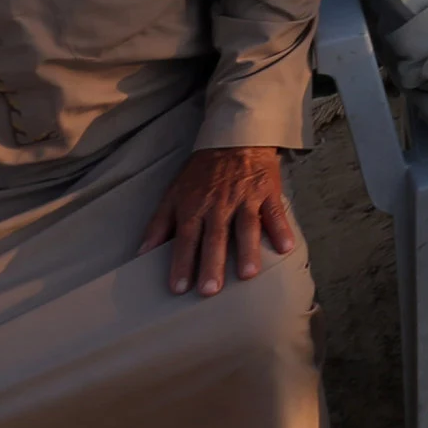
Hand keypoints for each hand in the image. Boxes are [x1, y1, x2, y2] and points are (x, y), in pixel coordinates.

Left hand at [138, 145, 294, 296]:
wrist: (235, 138)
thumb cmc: (202, 171)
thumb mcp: (174, 191)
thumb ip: (159, 223)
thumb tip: (142, 252)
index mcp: (193, 206)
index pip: (185, 239)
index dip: (181, 263)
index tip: (179, 288)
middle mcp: (218, 204)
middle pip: (214, 237)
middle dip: (212, 264)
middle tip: (210, 289)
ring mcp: (245, 198)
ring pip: (246, 227)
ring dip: (247, 250)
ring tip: (248, 274)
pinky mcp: (268, 191)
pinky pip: (275, 213)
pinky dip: (281, 229)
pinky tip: (285, 248)